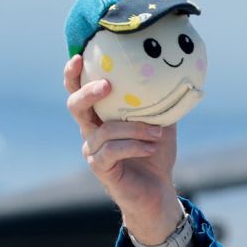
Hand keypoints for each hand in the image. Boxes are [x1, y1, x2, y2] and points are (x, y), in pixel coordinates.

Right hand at [64, 54, 183, 243]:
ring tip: (157, 132)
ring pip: (104, 131)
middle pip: (75, 106)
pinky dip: (135, 145)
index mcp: (101, 116)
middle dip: (88, 92)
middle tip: (108, 85)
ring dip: (134, 128)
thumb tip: (173, 74)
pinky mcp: (101, 168)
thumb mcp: (161, 121)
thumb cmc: (155, 152)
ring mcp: (93, 151)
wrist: (158, 190)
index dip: (73, 75)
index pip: (78, 91)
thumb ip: (160, 100)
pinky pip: (112, 151)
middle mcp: (91, 132)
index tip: (79, 56)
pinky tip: (152, 146)